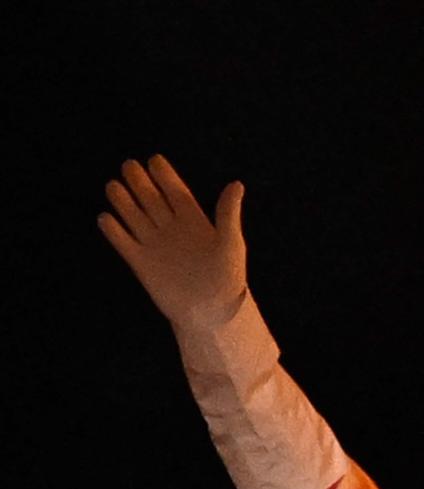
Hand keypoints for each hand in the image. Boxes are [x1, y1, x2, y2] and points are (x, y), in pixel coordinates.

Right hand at [98, 155, 247, 326]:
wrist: (212, 312)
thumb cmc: (228, 277)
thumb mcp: (231, 242)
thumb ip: (228, 213)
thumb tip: (236, 184)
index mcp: (194, 221)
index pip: (176, 192)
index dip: (165, 177)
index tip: (155, 159)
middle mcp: (172, 229)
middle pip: (151, 200)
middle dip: (140, 183)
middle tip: (129, 165)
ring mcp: (155, 244)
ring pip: (135, 217)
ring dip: (123, 202)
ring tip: (113, 185)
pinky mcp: (142, 263)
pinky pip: (124, 243)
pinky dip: (114, 232)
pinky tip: (105, 218)